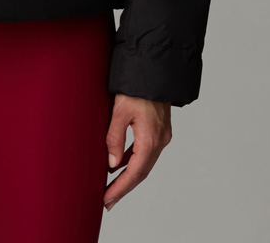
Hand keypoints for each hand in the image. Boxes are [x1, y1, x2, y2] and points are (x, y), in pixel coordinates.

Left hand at [103, 94, 171, 210]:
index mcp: (150, 139)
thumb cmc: (136, 87)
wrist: (155, 69)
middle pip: (141, 172)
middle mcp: (159, 141)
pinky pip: (147, 152)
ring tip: (112, 187)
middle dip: (124, 188)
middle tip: (108, 201)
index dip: (120, 188)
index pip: (135, 172)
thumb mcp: (120, 110)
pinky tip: (122, 163)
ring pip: (145, 163)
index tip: (107, 199)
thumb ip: (115, 138)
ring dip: (129, 176)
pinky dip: (134, 161)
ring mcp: (162, 136)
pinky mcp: (160, 130)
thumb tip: (112, 164)